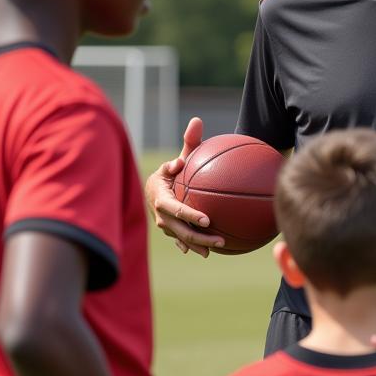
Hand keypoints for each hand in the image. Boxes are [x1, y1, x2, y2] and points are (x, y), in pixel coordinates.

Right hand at [145, 117, 222, 255]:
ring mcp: (165, 226)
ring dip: (199, 245)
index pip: (177, 209)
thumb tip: (197, 122)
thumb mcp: (177, 156)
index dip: (190, 216)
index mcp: (161, 198)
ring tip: (218, 248)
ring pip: (182, 239)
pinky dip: (192, 247)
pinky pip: (182, 241)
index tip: (207, 219)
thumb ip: (188, 143)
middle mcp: (161, 215)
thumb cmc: (171, 170)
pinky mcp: (170, 231)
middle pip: (180, 230)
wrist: (155, 187)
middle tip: (220, 239)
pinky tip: (207, 253)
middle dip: (200, 237)